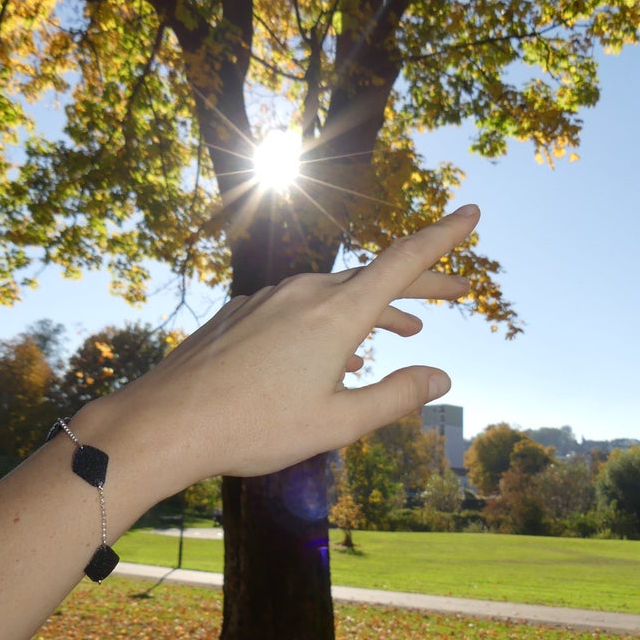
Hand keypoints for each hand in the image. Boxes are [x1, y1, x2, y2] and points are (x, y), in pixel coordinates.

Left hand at [94, 205, 479, 484]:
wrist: (168, 421)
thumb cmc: (254, 427)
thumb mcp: (338, 422)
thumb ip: (396, 397)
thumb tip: (443, 378)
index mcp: (336, 313)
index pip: (404, 260)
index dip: (444, 236)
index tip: (472, 213)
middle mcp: (305, 293)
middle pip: (376, 277)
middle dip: (422, 284)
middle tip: (458, 292)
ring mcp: (270, 298)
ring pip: (337, 293)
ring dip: (375, 308)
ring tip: (405, 330)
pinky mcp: (244, 312)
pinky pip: (300, 308)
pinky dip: (331, 322)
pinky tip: (336, 356)